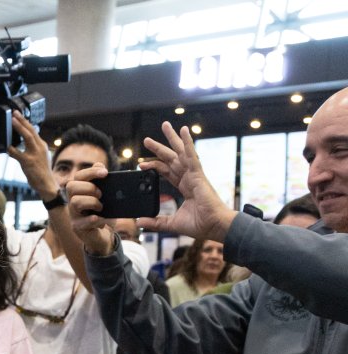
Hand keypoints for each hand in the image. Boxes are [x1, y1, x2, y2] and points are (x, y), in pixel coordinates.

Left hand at [6, 112, 57, 197]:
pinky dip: (11, 149)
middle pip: (31, 130)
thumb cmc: (42, 171)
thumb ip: (34, 147)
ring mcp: (35, 154)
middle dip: (23, 120)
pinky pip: (18, 154)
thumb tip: (27, 139)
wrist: (48, 185)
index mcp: (42, 145)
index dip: (26, 122)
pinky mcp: (29, 163)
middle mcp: (40, 148)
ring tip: (12, 121)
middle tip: (15, 113)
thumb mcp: (41, 156)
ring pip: (28, 137)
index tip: (19, 115)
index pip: (34, 131)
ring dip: (19, 128)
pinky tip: (6, 146)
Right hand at [67, 165, 116, 255]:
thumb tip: (99, 164)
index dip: (90, 172)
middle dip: (89, 188)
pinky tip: (101, 219)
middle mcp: (73, 201)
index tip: (105, 173)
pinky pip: (81, 222)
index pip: (78, 176)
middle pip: (71, 187)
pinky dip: (93, 219)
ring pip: (75, 202)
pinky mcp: (77, 227)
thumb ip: (102, 181)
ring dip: (92, 202)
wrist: (104, 235)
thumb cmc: (104, 213)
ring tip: (101, 207)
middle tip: (101, 194)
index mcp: (79, 191)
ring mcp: (73, 215)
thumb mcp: (106, 196)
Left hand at [137, 122, 236, 239]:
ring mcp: (194, 175)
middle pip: (172, 158)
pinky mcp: (199, 175)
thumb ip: (156, 222)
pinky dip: (187, 143)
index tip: (141, 165)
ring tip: (165, 125)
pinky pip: (192, 156)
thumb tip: (139, 222)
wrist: (215, 227)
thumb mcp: (172, 223)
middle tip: (147, 139)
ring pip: (180, 153)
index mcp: (185, 187)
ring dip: (172, 139)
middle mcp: (189, 178)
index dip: (154, 167)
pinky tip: (183, 130)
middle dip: (160, 148)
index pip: (167, 172)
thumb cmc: (200, 225)